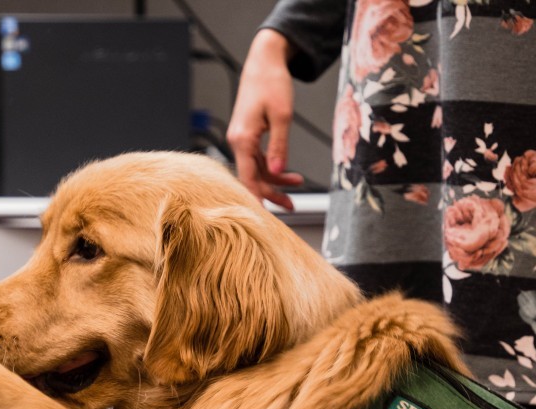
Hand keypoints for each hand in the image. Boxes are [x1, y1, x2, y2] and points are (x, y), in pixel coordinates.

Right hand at [227, 29, 303, 210]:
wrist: (264, 62)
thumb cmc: (273, 84)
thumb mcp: (283, 116)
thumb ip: (280, 147)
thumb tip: (278, 172)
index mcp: (243, 139)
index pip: (247, 178)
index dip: (257, 199)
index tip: (265, 218)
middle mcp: (238, 142)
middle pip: (252, 178)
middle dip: (271, 193)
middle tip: (292, 206)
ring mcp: (241, 139)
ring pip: (256, 169)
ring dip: (275, 180)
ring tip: (297, 186)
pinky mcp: (248, 136)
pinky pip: (258, 160)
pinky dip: (272, 168)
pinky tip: (288, 174)